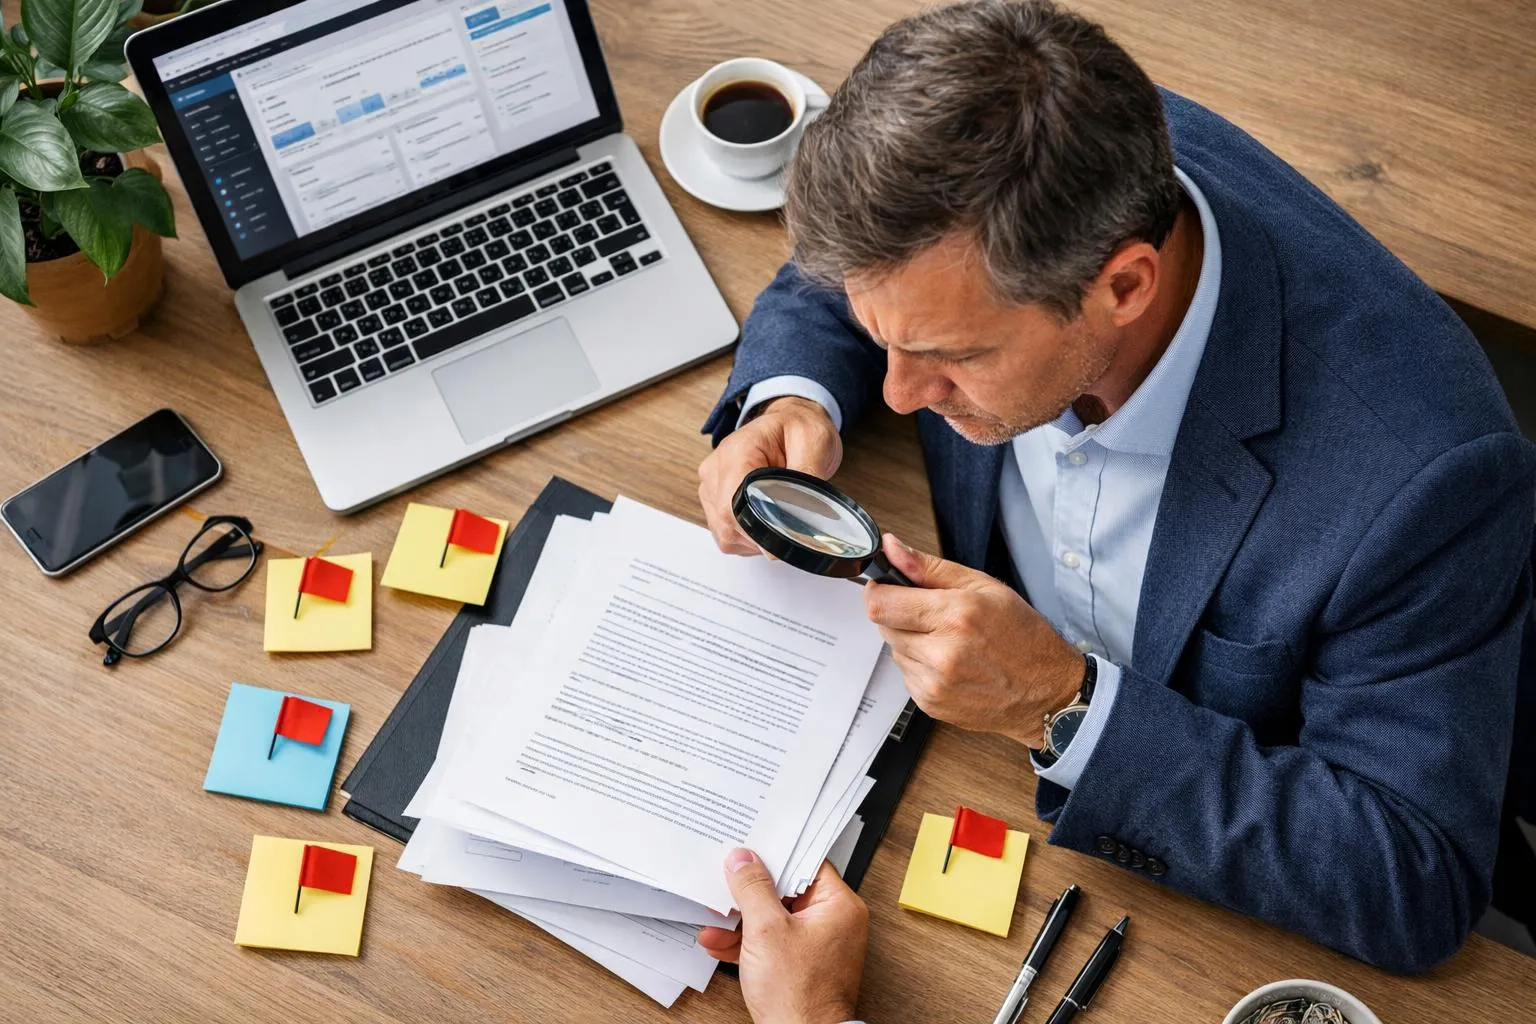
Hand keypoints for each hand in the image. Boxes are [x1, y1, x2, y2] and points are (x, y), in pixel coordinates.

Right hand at [696, 850, 866, 1023]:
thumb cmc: (798, 996)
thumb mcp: (766, 930)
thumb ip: (753, 889)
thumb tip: (743, 859)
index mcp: (839, 906)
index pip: (807, 863)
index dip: (777, 854)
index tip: (751, 848)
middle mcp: (834, 923)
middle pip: (787, 892)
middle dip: (750, 893)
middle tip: (726, 882)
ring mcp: (817, 945)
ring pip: (775, 919)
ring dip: (742, 921)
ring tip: (714, 919)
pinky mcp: (802, 965)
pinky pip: (773, 942)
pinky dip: (748, 942)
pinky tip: (720, 942)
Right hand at [698, 396, 841, 554]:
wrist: (789, 422)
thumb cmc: (800, 429)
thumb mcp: (815, 442)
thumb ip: (807, 479)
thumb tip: (803, 518)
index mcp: (738, 451)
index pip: (734, 504)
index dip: (759, 528)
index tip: (785, 533)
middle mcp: (715, 468)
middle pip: (728, 523)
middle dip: (762, 534)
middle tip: (791, 522)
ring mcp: (710, 485)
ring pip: (726, 533)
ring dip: (755, 537)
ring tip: (778, 514)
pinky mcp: (712, 499)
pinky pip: (726, 534)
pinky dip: (748, 536)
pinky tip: (765, 519)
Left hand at [864, 535, 1083, 747]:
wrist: (1045, 691)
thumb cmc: (1022, 637)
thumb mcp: (983, 586)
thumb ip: (929, 568)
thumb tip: (892, 549)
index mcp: (955, 616)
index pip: (880, 603)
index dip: (879, 590)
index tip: (889, 586)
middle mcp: (941, 654)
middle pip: (883, 625)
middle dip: (901, 614)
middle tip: (934, 615)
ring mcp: (934, 683)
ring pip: (894, 650)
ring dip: (911, 641)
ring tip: (948, 640)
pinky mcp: (930, 704)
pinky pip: (906, 674)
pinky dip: (921, 665)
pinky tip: (950, 662)